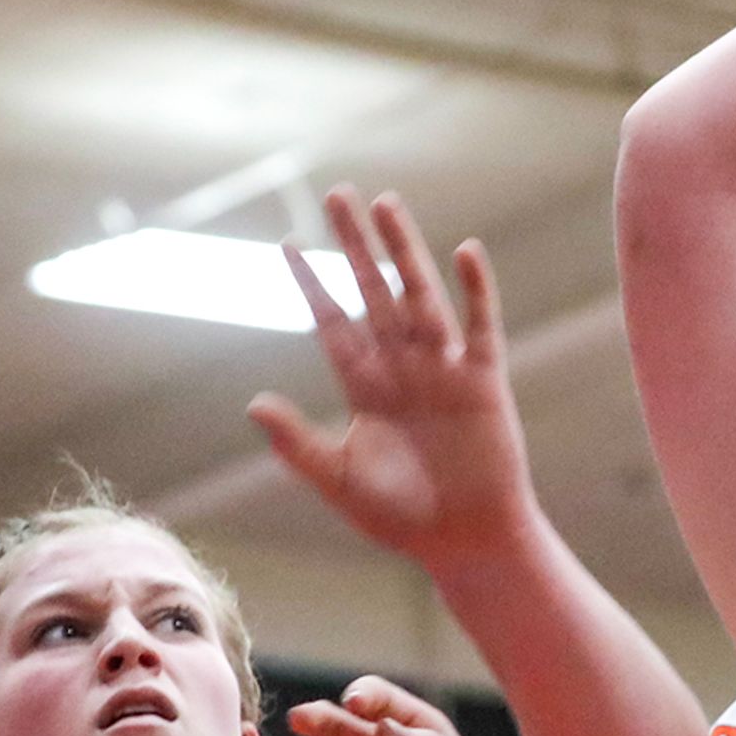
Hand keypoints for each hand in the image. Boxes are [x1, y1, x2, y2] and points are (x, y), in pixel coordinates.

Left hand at [255, 189, 536, 570]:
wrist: (465, 541)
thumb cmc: (402, 518)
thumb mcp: (339, 480)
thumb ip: (297, 443)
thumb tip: (252, 403)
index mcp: (365, 388)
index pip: (333, 323)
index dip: (311, 284)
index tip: (288, 246)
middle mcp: (402, 368)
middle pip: (373, 292)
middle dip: (355, 245)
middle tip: (337, 194)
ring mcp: (443, 369)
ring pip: (420, 296)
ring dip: (404, 251)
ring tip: (385, 205)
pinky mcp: (483, 381)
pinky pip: (480, 327)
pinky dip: (476, 291)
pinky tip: (464, 252)